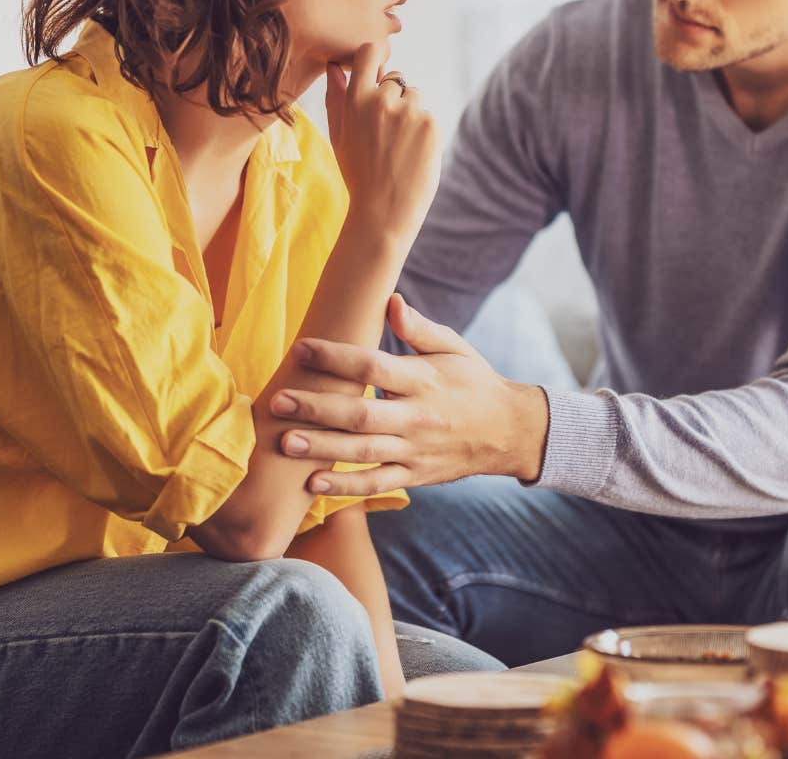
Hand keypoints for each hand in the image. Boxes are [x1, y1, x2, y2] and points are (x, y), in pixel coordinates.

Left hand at [270, 294, 550, 494]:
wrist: (509, 431)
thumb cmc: (474, 382)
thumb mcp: (454, 347)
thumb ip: (419, 328)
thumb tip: (391, 302)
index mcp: (423, 380)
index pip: (373, 366)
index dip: (335, 357)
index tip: (302, 348)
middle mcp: (417, 417)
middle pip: (360, 413)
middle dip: (316, 407)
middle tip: (278, 400)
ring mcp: (415, 450)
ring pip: (362, 451)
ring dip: (321, 448)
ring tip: (285, 441)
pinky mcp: (414, 475)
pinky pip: (375, 483)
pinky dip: (345, 486)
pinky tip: (312, 483)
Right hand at [324, 39, 439, 241]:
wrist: (383, 211)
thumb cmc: (358, 174)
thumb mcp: (339, 135)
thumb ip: (336, 98)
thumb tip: (334, 67)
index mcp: (355, 100)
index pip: (369, 53)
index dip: (375, 58)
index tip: (376, 71)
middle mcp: (382, 100)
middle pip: (396, 79)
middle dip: (394, 98)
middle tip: (386, 134)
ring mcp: (409, 112)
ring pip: (415, 97)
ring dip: (411, 114)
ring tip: (399, 147)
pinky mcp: (431, 125)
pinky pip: (429, 117)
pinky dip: (425, 133)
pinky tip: (413, 155)